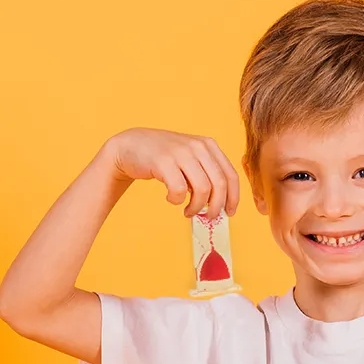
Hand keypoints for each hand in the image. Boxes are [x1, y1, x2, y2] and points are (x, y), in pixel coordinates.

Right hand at [103, 127, 239, 218]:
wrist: (131, 145)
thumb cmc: (164, 158)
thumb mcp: (191, 159)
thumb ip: (207, 175)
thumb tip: (221, 204)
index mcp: (209, 146)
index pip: (230, 175)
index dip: (233, 198)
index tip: (229, 212)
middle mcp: (198, 146)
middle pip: (219, 184)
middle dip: (216, 206)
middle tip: (208, 217)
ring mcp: (181, 152)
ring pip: (203, 189)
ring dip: (196, 206)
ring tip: (188, 211)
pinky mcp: (164, 161)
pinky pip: (179, 190)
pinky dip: (176, 200)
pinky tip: (170, 198)